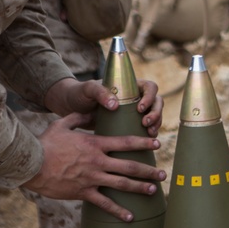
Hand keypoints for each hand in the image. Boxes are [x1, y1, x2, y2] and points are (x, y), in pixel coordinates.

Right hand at [22, 113, 166, 220]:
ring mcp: (92, 179)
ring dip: (140, 188)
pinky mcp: (83, 193)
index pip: (126, 142)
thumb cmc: (46, 143)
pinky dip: (118, 211)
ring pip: (122, 185)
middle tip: (162, 174)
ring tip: (154, 190)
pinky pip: (104, 204)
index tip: (157, 144)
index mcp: (95, 144)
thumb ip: (79, 118)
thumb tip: (90, 111)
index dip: (143, 143)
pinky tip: (130, 217)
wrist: (32, 165)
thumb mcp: (63, 124)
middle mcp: (98, 162)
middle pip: (129, 166)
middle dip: (148, 170)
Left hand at [44, 78, 163, 135]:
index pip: (150, 87)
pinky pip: (145, 128)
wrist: (71, 107)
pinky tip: (145, 142)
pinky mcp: (129, 124)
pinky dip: (148, 134)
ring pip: (154, 116)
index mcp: (130, 85)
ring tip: (149, 134)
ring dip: (156, 124)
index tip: (140, 109)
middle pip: (157, 102)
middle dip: (156, 114)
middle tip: (146, 124)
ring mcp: (133, 111)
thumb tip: (115, 105)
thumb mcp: (88, 90)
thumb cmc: (80, 93)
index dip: (150, 97)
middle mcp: (135, 97)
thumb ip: (100, 93)